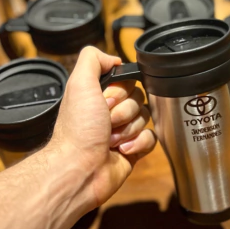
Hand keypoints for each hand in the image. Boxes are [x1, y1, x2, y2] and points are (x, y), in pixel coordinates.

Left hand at [47, 46, 155, 208]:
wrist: (79, 169)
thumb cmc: (77, 130)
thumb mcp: (80, 83)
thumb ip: (93, 59)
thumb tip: (114, 59)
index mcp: (98, 95)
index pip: (127, 80)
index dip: (121, 90)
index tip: (106, 100)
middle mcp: (109, 111)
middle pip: (140, 98)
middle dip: (125, 111)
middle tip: (107, 122)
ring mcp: (122, 131)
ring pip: (146, 117)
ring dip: (129, 128)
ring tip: (111, 140)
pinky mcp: (133, 149)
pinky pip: (152, 138)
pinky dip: (138, 143)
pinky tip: (123, 149)